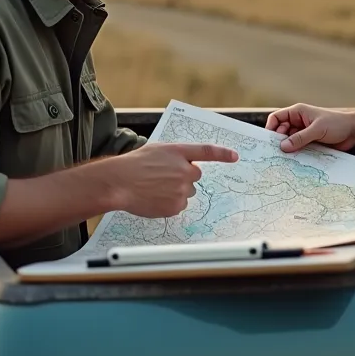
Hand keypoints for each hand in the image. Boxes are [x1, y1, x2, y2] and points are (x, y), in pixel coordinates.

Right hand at [105, 143, 238, 217]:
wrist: (119, 182)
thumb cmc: (134, 165)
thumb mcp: (157, 150)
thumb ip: (176, 155)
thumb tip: (188, 164)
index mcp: (179, 152)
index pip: (207, 152)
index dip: (223, 154)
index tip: (235, 156)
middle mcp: (184, 170)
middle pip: (195, 176)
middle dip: (183, 177)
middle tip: (163, 178)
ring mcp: (182, 189)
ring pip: (187, 192)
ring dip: (176, 191)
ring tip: (154, 188)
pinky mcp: (176, 205)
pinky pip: (179, 205)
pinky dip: (169, 204)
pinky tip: (154, 198)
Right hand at [265, 103, 354, 151]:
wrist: (354, 131)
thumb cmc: (337, 123)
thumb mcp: (317, 129)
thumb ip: (300, 138)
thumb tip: (283, 147)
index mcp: (297, 113)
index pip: (277, 118)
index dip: (270, 128)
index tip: (268, 141)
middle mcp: (298, 122)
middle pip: (281, 132)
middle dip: (278, 142)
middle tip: (276, 153)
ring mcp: (304, 133)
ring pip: (289, 142)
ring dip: (288, 150)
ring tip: (285, 159)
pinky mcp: (310, 143)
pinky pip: (298, 149)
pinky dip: (296, 155)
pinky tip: (295, 161)